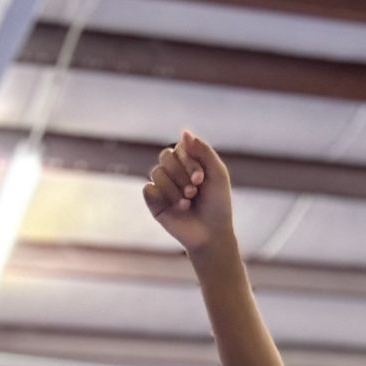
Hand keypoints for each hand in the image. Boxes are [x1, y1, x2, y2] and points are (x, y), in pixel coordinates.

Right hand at [143, 129, 233, 254]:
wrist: (212, 234)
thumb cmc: (217, 204)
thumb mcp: (217, 174)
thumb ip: (203, 150)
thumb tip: (184, 131)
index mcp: (188, 161)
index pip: (179, 148)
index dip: (188, 162)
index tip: (201, 179)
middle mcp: (173, 170)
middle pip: (165, 156)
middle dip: (181, 174)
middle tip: (194, 191)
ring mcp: (162, 186)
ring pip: (157, 172)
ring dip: (175, 189)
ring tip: (187, 203)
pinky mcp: (154, 201)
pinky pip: (148, 189)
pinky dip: (163, 197)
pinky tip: (176, 208)